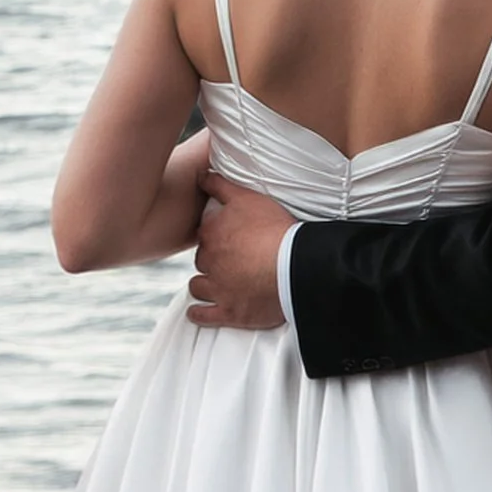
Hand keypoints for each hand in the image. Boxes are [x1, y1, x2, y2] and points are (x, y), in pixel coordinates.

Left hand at [187, 170, 292, 331]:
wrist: (294, 266)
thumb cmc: (275, 230)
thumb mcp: (248, 198)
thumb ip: (220, 185)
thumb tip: (201, 175)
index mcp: (212, 234)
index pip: (204, 233)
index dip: (214, 234)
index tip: (225, 236)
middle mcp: (209, 261)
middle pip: (202, 259)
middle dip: (211, 259)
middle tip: (227, 259)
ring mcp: (218, 289)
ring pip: (198, 286)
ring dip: (203, 285)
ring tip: (212, 284)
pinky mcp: (229, 312)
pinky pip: (204, 316)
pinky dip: (199, 314)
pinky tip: (197, 312)